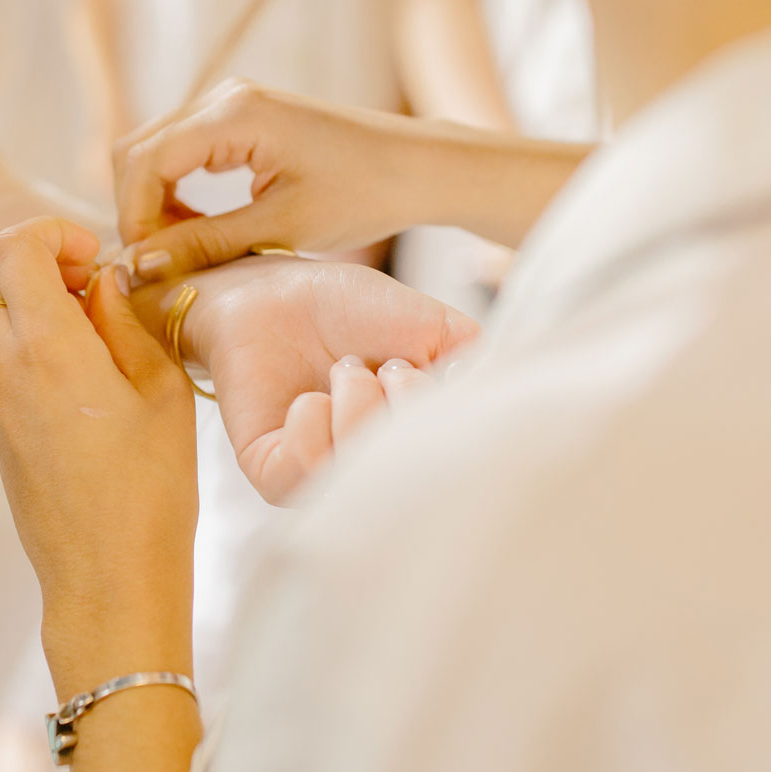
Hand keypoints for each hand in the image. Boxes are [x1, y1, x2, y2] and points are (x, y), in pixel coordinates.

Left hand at [0, 218, 199, 696]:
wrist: (107, 581)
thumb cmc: (150, 492)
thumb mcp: (161, 392)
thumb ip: (125, 320)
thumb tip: (102, 280)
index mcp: (46, 348)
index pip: (13, 246)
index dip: (54, 231)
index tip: (97, 256)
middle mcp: (2, 366)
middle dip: (35, 253)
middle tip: (91, 278)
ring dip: (31, 294)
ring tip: (95, 325)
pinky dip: (28, 333)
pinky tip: (82, 364)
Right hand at [114, 83, 428, 278]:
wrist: (415, 167)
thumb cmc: (362, 193)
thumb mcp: (282, 228)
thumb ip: (206, 243)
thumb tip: (141, 263)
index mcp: (235, 115)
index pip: (147, 160)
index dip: (134, 216)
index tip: (145, 264)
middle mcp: (225, 97)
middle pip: (139, 148)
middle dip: (137, 207)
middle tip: (157, 261)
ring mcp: (232, 102)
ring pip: (156, 148)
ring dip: (155, 199)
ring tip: (181, 249)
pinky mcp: (241, 116)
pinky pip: (183, 148)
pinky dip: (176, 189)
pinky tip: (198, 227)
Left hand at [151, 256, 479, 503]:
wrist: (279, 291)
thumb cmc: (355, 310)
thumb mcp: (438, 329)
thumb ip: (478, 367)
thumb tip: (497, 403)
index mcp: (419, 448)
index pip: (454, 469)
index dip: (442, 417)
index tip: (418, 368)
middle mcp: (376, 474)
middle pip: (408, 477)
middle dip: (402, 407)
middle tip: (384, 366)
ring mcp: (325, 480)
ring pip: (355, 476)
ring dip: (356, 408)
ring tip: (343, 372)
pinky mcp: (273, 474)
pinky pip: (300, 470)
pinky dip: (310, 422)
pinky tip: (308, 398)